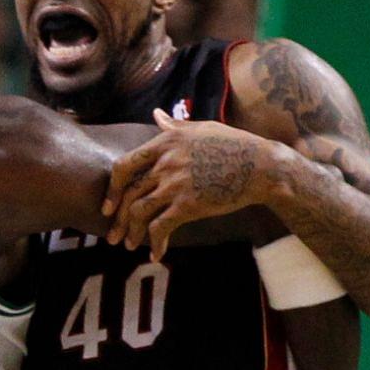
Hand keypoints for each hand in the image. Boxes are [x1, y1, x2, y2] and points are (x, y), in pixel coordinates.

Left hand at [102, 109, 274, 260]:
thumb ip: (173, 125)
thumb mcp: (200, 128)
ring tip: (129, 245)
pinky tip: (156, 255)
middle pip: (129, 193)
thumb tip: (155, 114)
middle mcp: (165, 163)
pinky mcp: (188, 205)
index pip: (124, 166)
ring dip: (131, 233)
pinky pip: (161, 228)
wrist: (261, 167)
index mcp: (164, 143)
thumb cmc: (234, 144)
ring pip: (139, 212)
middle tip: (112, 235)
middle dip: (117, 218)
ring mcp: (175, 184)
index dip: (112, 188)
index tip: (109, 205)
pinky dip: (155, 243)